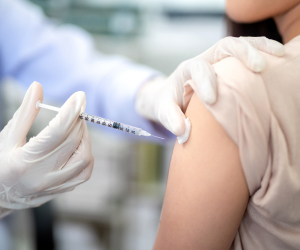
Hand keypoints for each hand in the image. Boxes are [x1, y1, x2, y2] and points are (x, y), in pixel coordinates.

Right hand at [0, 82, 92, 217]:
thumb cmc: (0, 163)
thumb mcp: (8, 136)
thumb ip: (25, 112)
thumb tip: (38, 87)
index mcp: (24, 161)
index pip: (57, 132)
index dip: (71, 111)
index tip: (80, 96)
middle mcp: (43, 175)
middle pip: (72, 142)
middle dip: (78, 120)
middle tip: (76, 109)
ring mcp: (54, 185)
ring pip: (83, 158)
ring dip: (84, 137)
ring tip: (76, 126)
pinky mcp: (62, 189)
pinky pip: (84, 172)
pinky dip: (87, 154)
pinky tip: (79, 145)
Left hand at [136, 36, 284, 143]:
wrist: (172, 95)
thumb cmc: (168, 103)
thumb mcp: (163, 111)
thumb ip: (170, 118)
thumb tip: (182, 131)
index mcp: (186, 71)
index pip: (197, 68)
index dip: (206, 81)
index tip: (212, 100)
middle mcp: (204, 60)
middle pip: (223, 46)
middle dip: (241, 54)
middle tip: (257, 68)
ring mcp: (218, 61)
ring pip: (238, 45)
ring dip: (257, 48)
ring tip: (277, 56)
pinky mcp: (229, 65)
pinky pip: (246, 52)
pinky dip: (262, 51)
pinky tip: (278, 57)